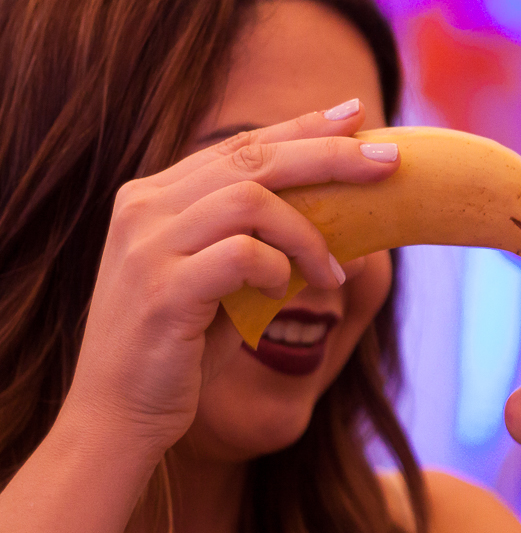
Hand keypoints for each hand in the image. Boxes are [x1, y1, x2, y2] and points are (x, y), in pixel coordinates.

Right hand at [60, 102, 398, 456]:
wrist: (119, 415)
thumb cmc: (181, 351)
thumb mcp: (228, 287)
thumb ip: (266, 249)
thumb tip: (349, 235)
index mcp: (156, 197)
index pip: (240, 146)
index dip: (301, 128)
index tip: (356, 117)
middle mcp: (145, 208)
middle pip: (252, 158)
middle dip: (329, 154)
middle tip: (387, 161)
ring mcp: (147, 245)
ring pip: (250, 199)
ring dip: (309, 235)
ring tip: (333, 276)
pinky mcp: (162, 289)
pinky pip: (242, 255)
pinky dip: (279, 270)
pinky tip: (288, 293)